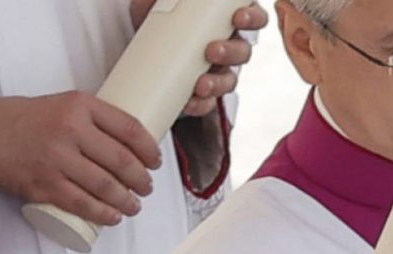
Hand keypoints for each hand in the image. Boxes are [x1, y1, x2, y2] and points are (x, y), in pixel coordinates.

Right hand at [0, 92, 162, 225]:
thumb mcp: (61, 105)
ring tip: (134, 205)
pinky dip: (104, 214)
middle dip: (141, 180)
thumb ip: (91, 120)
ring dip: (127, 201)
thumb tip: (127, 144)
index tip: (156, 161)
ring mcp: (57, 159)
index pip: (128, 128)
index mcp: (79, 106)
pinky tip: (114, 216)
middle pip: (122, 161)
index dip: (149, 149)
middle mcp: (70, 130)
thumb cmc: (23, 119)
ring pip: (106, 187)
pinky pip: (83, 205)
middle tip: (146, 187)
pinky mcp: (44, 185)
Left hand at [132, 2, 269, 118]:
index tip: (238, 18)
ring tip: (200, 84)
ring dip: (218, 83)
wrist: (138, 37)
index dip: (253, 18)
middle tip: (211, 51)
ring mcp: (217, 70)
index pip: (254, 17)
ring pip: (229, 80)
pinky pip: (208, 102)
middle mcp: (228, 44)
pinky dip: (200, 104)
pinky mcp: (202, 91)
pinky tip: (189, 102)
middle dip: (231, 53)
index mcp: (226, 17)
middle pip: (243, 51)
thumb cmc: (157, 9)